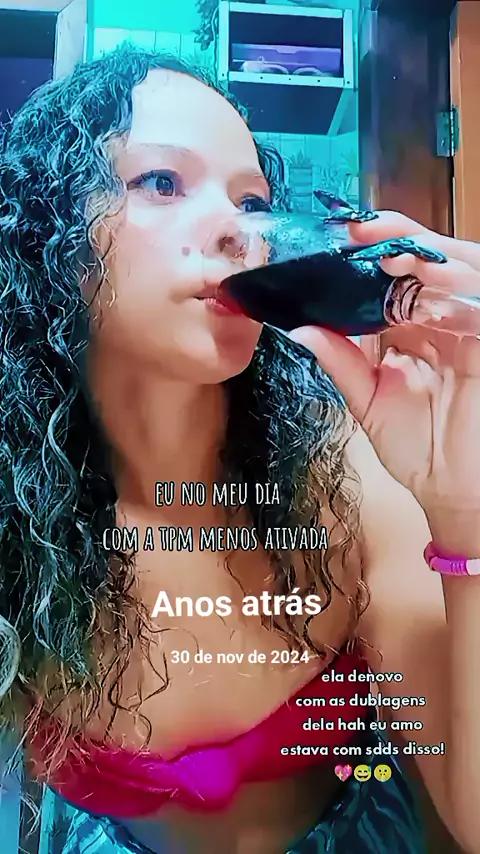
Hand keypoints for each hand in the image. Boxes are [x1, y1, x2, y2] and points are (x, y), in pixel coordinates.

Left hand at [290, 212, 479, 552]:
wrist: (453, 492)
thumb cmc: (418, 449)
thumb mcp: (370, 402)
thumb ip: (342, 363)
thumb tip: (302, 330)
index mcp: (413, 331)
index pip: (392, 281)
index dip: (366, 259)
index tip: (332, 244)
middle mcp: (443, 321)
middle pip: (425, 264)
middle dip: (393, 241)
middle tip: (357, 231)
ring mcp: (470, 328)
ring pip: (456, 270)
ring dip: (422, 253)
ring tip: (385, 245)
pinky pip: (477, 300)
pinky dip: (454, 282)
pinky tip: (425, 272)